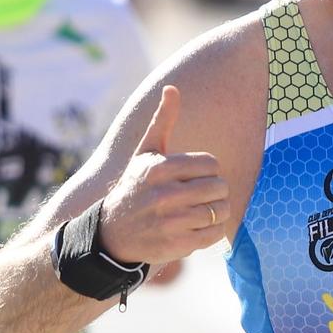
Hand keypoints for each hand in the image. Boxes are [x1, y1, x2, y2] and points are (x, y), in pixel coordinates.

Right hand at [96, 85, 228, 266]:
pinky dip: (212, 232)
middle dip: (216, 191)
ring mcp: (170, 221)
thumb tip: (171, 88)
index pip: (211, 164)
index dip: (208, 171)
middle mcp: (164, 194)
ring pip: (220, 210)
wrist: (111, 234)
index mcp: (160, 168)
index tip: (194, 177)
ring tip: (201, 211)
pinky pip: (214, 234)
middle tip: (202, 196)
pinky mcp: (176, 244)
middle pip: (220, 187)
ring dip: (217, 212)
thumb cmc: (135, 188)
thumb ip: (163, 121)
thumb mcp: (145, 153)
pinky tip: (197, 228)